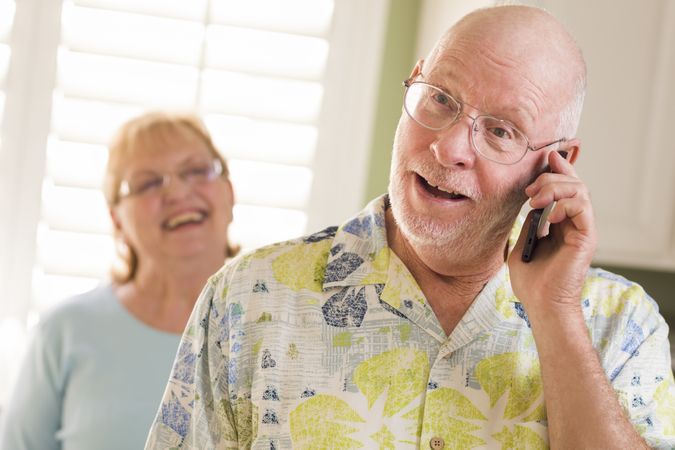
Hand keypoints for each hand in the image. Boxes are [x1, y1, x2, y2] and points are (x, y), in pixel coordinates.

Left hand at [508, 150, 596, 316]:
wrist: (540, 304)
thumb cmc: (530, 280)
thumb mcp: (522, 242)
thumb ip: (528, 221)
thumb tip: (528, 201)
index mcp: (560, 222)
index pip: (564, 187)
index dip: (557, 168)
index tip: (545, 156)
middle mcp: (574, 222)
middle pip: (572, 183)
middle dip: (550, 178)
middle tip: (530, 190)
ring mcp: (582, 229)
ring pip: (579, 190)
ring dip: (555, 187)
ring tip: (535, 199)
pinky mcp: (587, 237)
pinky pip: (583, 207)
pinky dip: (564, 204)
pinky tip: (548, 215)